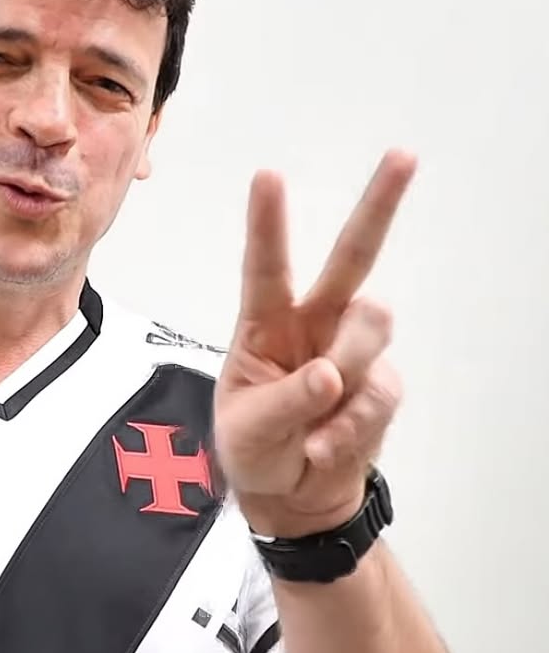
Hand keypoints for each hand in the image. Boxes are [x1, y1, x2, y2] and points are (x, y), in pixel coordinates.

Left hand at [213, 151, 415, 537]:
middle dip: (378, 205)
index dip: (268, 223)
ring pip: (371, 329)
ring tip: (312, 420)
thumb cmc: (255, 448)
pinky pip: (379, 392)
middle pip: (352, 257)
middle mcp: (313, 324)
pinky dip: (350, 427)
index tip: (268, 176)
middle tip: (404, 156)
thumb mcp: (249, 429)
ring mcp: (352, 351)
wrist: (291, 496)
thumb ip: (287, 399)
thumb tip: (331, 374)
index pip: (266, 266)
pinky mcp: (380, 385)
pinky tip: (322, 447)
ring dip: (345, 374)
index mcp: (265, 323)